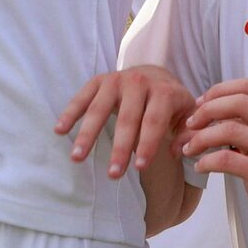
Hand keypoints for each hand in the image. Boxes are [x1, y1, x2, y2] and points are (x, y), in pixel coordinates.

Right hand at [55, 65, 195, 180]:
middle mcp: (138, 82)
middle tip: (113, 174)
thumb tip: (179, 152)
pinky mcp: (99, 80)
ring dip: (87, 134)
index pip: (153, 121)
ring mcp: (115, 79)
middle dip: (119, 148)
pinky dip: (70, 114)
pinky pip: (81, 98)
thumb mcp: (187, 114)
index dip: (147, 144)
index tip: (140, 167)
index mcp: (163, 91)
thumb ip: (188, 134)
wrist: (154, 73)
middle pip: (127, 119)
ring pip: (99, 109)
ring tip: (77, 157)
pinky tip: (59, 130)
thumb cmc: (171, 101)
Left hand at [180, 78, 247, 247]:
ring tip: (188, 149)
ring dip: (200, 138)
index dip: (218, 92)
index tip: (200, 106)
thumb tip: (210, 108)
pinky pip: (226, 159)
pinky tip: (200, 167)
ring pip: (229, 129)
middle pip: (238, 101)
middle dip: (206, 110)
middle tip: (189, 125)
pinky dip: (206, 160)